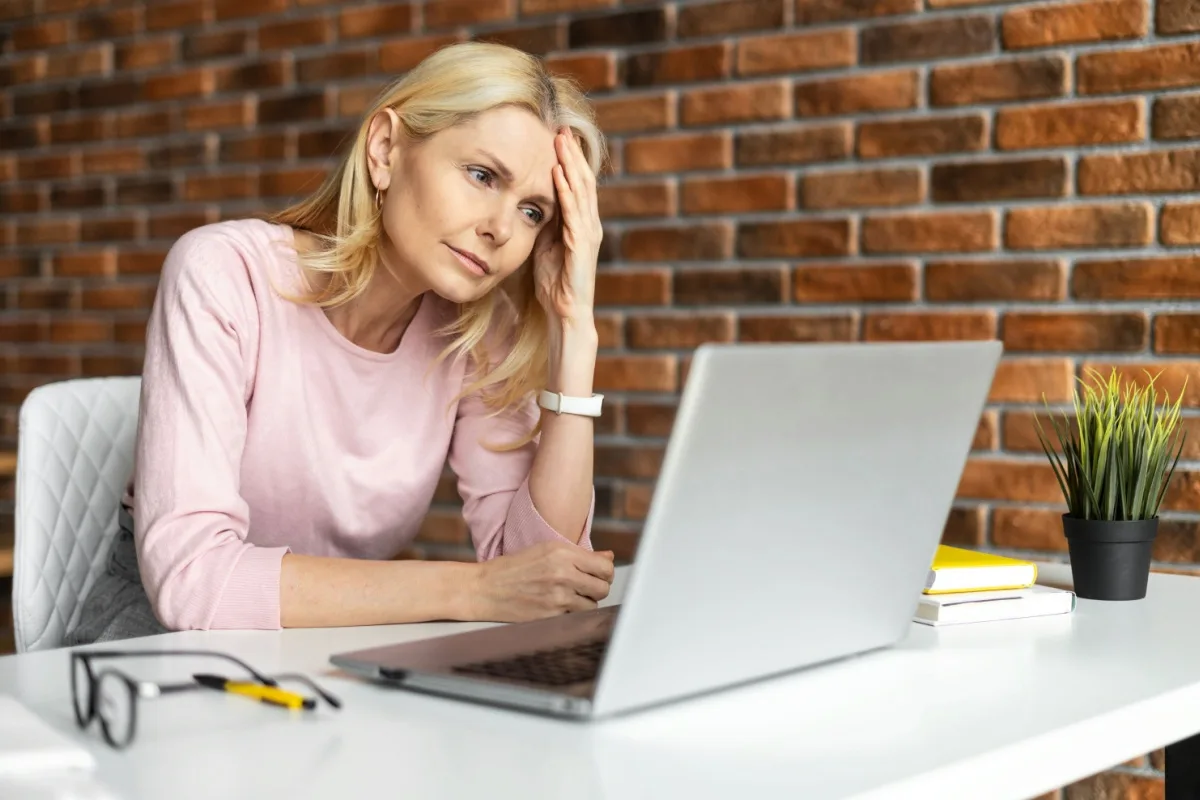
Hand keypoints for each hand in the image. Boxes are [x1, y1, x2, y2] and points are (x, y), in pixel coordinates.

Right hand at [471, 540, 614, 622]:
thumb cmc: (514, 567)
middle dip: (597, 589)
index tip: (598, 575)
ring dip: (584, 602)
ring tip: (568, 596)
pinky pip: (575, 617)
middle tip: (585, 587)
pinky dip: (570, 614)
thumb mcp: (546, 550)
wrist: (485, 588)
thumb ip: (580, 555)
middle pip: (603, 588)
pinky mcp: (550, 616)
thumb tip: (608, 557)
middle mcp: (563, 573)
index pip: (605, 567)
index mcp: (562, 553)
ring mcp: (557, 597)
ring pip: (592, 605)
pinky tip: (556, 606)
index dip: (605, 573)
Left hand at [533, 127, 601, 328]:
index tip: (556, 135)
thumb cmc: (555, 281)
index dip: (568, 159)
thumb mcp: (545, 244)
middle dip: (571, 153)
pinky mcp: (582, 245)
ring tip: (560, 141)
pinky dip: (566, 192)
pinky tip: (558, 174)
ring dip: (570, 164)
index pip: (577, 183)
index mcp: (581, 223)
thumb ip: (545, 222)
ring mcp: (588, 234)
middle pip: (583, 180)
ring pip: (581, 190)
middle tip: (560, 127)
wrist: (566, 312)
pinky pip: (574, 213)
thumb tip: (533, 199)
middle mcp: (589, 224)